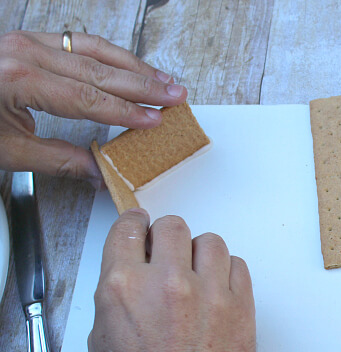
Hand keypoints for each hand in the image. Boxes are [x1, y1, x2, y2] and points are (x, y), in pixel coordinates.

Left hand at [0, 31, 187, 187]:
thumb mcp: (8, 150)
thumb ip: (60, 161)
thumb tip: (100, 173)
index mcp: (20, 78)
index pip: (89, 98)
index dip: (127, 112)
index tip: (155, 121)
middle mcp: (26, 52)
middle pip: (99, 69)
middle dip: (143, 84)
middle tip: (175, 96)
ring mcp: (28, 41)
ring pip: (95, 49)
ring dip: (134, 66)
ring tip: (164, 80)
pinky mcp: (30, 40)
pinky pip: (80, 42)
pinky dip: (111, 55)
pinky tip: (130, 65)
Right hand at [88, 209, 255, 351]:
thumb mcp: (101, 345)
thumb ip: (115, 300)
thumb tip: (130, 278)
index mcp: (123, 288)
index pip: (129, 228)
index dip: (135, 225)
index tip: (140, 227)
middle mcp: (167, 282)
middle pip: (173, 226)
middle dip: (167, 237)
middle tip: (168, 254)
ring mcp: (208, 292)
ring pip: (210, 241)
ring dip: (200, 253)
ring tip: (197, 275)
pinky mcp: (240, 305)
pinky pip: (238, 264)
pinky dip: (227, 271)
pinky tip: (218, 289)